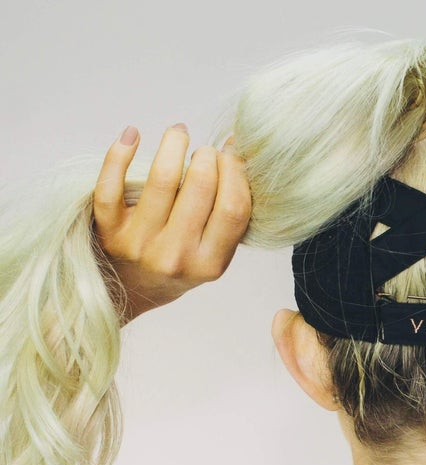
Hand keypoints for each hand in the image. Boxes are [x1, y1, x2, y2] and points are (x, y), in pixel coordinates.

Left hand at [93, 123, 251, 322]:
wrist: (130, 291)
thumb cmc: (179, 263)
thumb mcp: (214, 254)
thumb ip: (228, 216)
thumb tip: (237, 153)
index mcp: (209, 263)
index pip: (233, 207)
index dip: (236, 171)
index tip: (232, 154)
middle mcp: (175, 255)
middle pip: (201, 187)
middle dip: (208, 156)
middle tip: (205, 151)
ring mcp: (140, 244)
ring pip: (162, 179)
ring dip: (173, 144)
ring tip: (179, 133)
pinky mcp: (109, 231)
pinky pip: (111, 186)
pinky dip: (119, 154)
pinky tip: (132, 135)